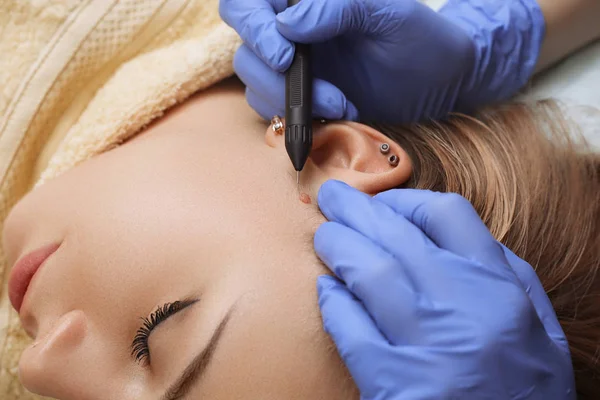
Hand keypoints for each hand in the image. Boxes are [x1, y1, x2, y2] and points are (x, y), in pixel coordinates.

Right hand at [219, 0, 543, 122]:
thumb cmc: (422, 39)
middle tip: (302, 81)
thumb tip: (288, 24)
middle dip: (267, 69)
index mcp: (307, 1)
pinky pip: (272, 109)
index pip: (250, 2)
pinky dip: (295, 117)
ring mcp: (295, 66)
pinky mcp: (302, 99)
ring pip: (254, 81)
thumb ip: (338, 8)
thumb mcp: (388, 14)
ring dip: (288, 98)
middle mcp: (293, 31)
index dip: (254, 26)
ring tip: (339, 103)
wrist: (442, 84)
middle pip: (245, 45)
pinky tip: (336, 113)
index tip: (285, 55)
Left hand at [313, 180, 574, 398]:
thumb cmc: (524, 391)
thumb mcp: (539, 330)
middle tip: (331, 197)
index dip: (405, 200)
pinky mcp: (395, 386)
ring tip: (324, 237)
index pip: (447, 216)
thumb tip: (459, 236)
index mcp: (501, 291)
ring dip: (339, 247)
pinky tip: (328, 291)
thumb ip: (508, 279)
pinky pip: (352, 330)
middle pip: (397, 236)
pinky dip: (334, 303)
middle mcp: (466, 311)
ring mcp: (429, 349)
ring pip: (371, 273)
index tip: (383, 202)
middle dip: (355, 209)